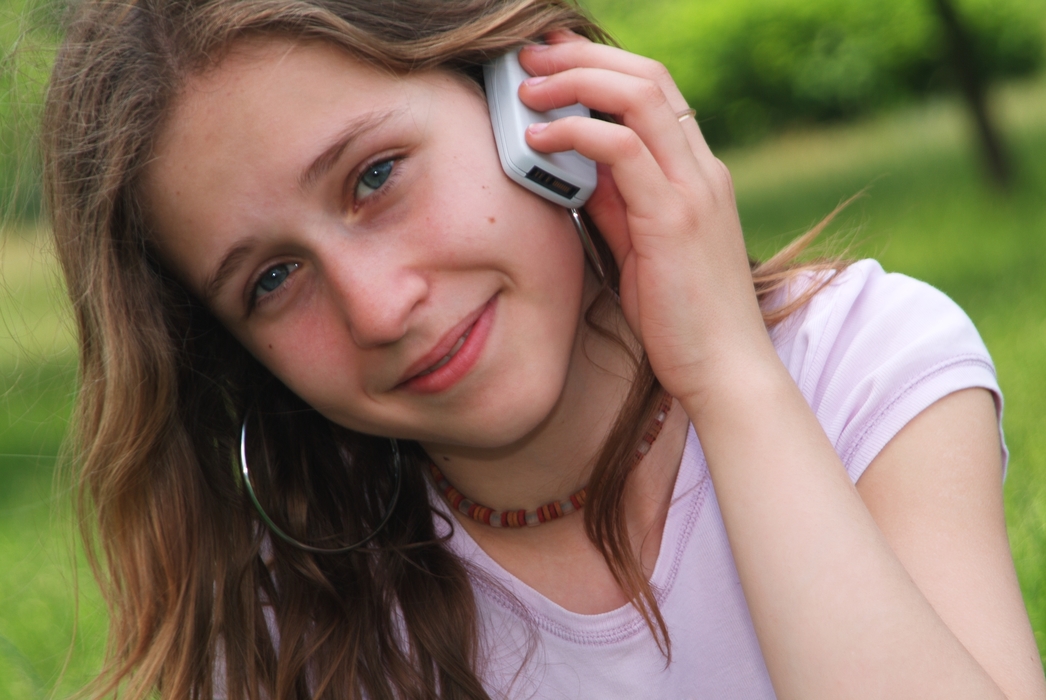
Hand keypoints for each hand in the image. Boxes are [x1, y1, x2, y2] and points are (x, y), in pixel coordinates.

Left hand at [518, 32, 775, 403]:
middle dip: (583, 57)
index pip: (654, 91)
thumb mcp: (641, 246)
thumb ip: (615, 201)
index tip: (555, 58)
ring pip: (638, 97)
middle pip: (647, 76)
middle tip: (531, 55)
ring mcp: (693, 190)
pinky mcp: (673, 218)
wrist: (725, 369)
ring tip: (528, 88)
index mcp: (697, 173)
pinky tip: (539, 138)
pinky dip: (576, 132)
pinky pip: (622, 149)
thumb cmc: (681, 316)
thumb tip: (575, 165)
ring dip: (575, 81)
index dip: (603, 64)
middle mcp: (702, 170)